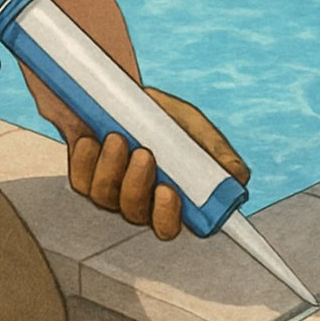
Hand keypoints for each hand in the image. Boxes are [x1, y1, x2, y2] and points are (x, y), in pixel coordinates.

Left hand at [66, 87, 248, 240]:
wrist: (122, 95)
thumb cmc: (162, 117)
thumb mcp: (193, 128)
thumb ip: (216, 154)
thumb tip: (238, 177)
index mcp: (170, 199)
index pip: (170, 225)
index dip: (169, 218)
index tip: (170, 193)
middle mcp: (139, 203)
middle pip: (136, 214)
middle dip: (138, 186)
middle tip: (144, 153)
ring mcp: (109, 193)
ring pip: (106, 198)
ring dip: (112, 168)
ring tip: (118, 137)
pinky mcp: (83, 179)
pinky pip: (81, 180)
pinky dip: (85, 159)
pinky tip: (91, 140)